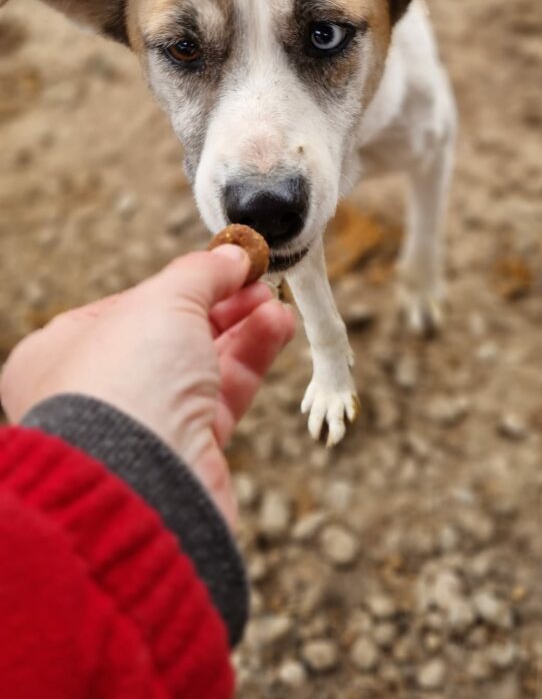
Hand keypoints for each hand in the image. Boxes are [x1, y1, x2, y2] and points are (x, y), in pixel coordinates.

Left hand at [1, 248, 295, 528]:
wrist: (141, 484)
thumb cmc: (124, 386)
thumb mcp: (164, 299)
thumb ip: (202, 272)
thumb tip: (232, 255)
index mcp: (66, 349)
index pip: (132, 303)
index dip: (183, 282)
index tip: (227, 263)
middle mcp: (101, 388)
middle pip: (173, 333)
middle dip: (222, 304)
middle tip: (259, 281)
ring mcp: (145, 422)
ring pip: (204, 364)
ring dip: (244, 328)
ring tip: (277, 303)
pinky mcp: (187, 451)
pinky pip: (223, 393)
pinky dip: (252, 359)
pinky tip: (277, 328)